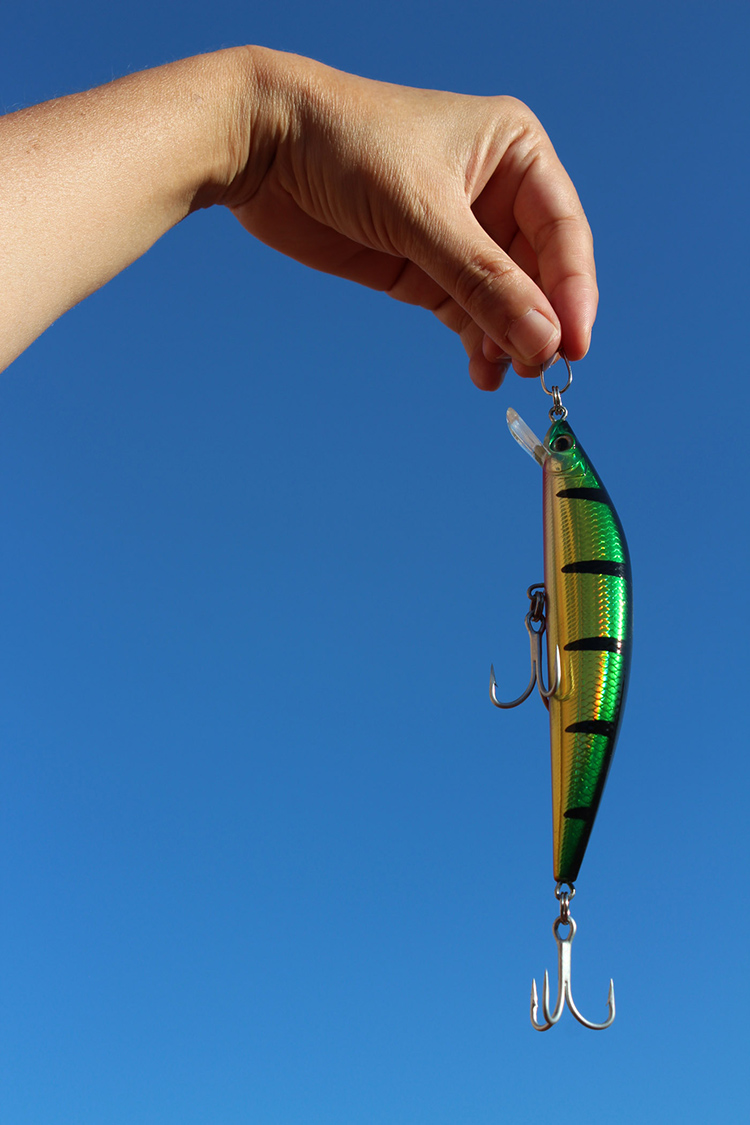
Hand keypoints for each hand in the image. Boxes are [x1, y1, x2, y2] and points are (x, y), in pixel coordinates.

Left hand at [225, 49, 597, 388]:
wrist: (265, 146)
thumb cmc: (349, 147)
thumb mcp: (423, 215)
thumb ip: (484, 282)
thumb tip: (544, 342)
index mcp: (515, 153)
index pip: (562, 231)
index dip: (572, 291)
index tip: (573, 344)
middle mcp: (496, 193)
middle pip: (538, 272)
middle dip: (538, 321)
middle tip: (536, 366)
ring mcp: (459, 235)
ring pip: (503, 300)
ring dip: (508, 339)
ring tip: (505, 372)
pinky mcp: (422, 266)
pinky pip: (465, 312)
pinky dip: (476, 343)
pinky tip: (483, 371)